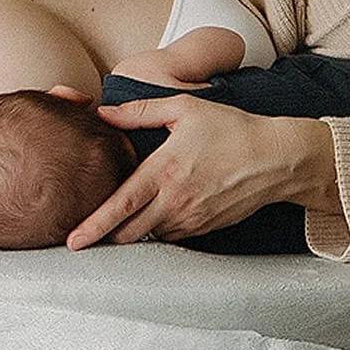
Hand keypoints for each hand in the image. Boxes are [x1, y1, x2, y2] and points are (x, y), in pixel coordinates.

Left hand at [66, 98, 338, 247]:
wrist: (277, 158)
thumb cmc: (231, 128)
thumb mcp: (184, 108)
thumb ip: (139, 111)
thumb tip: (103, 112)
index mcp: (164, 170)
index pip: (120, 206)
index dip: (93, 226)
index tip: (72, 240)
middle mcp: (176, 200)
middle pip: (129, 232)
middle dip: (106, 237)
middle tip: (87, 235)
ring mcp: (192, 218)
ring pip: (150, 237)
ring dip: (133, 233)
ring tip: (119, 225)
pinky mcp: (206, 228)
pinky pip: (172, 236)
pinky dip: (158, 230)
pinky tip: (156, 216)